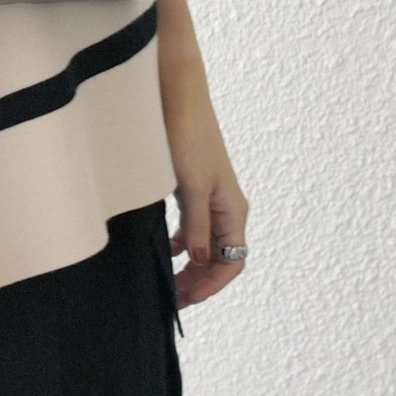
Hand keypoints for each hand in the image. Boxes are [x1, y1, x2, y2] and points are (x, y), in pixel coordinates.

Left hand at [160, 72, 248, 309]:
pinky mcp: (192, 186)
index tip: (185, 300)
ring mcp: (209, 197)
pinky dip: (179, 243)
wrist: (176, 95)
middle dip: (198, 281)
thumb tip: (198, 261)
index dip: (211, 286)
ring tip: (166, 281)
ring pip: (204, 244)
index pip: (232, 262)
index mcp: (233, 210)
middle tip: (171, 299)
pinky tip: (163, 248)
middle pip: (219, 257)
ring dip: (188, 265)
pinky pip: (192, 227)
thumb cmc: (188, 137)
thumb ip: (196, 227)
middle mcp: (226, 207)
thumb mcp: (191, 187)